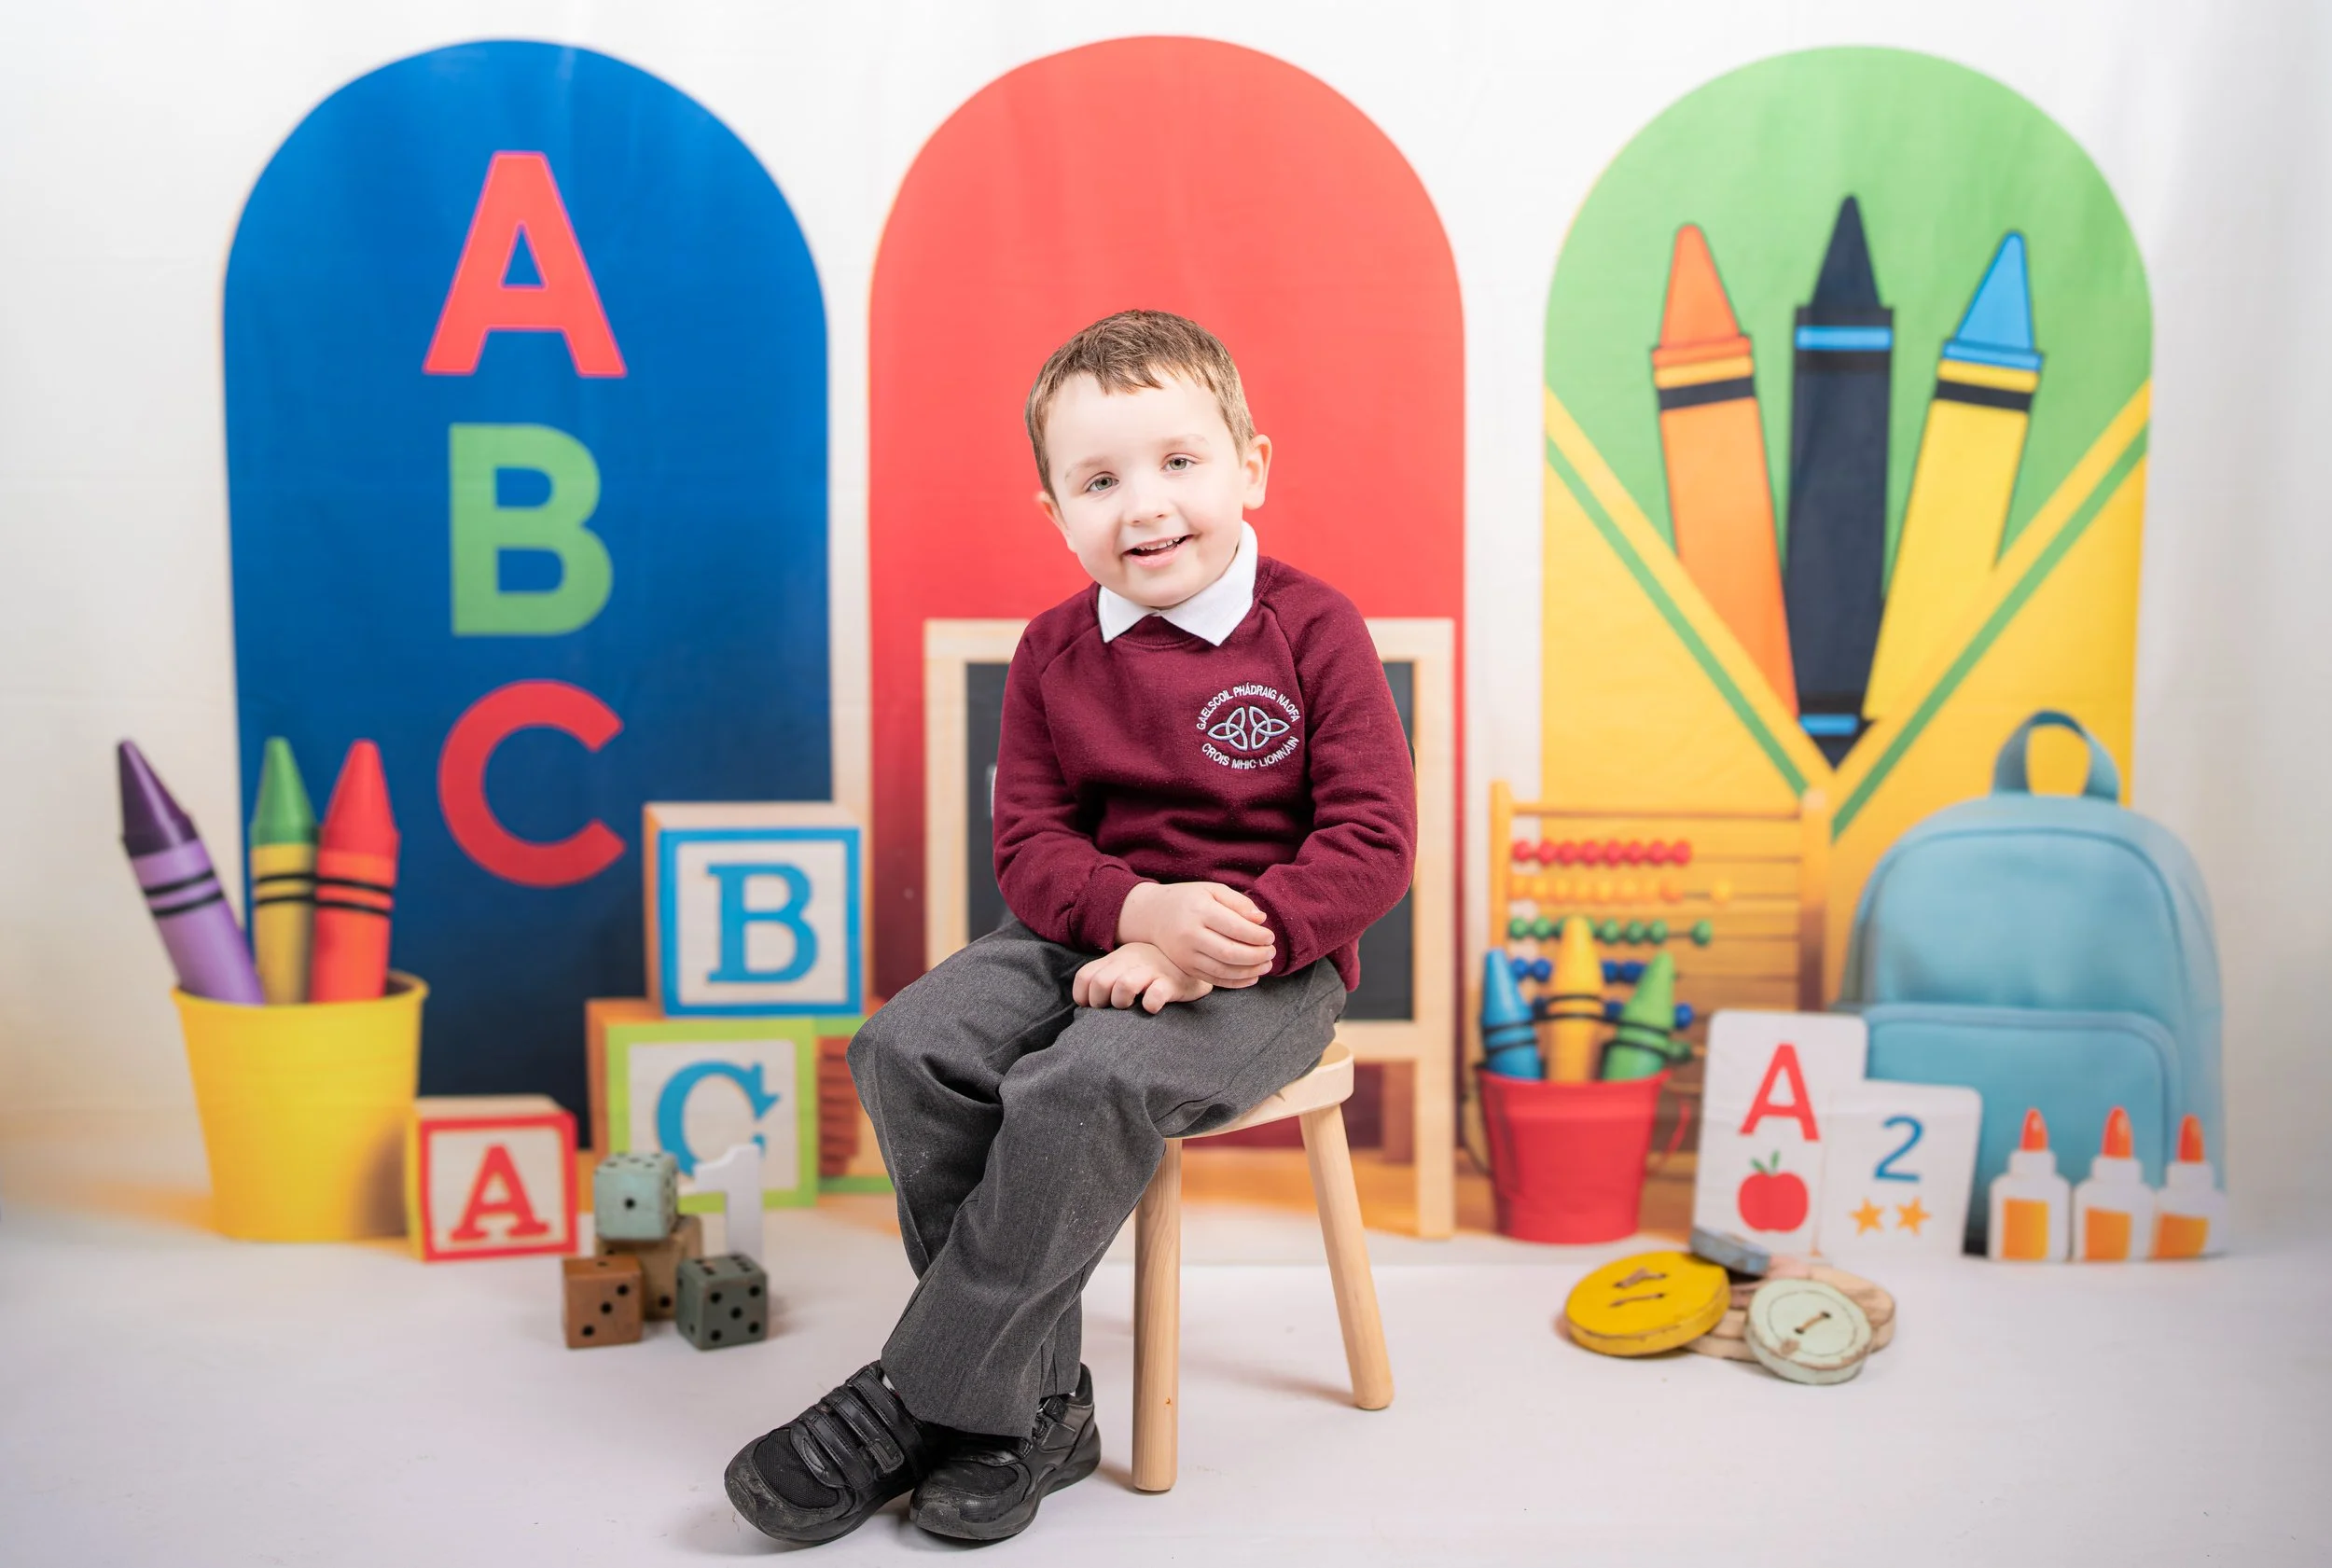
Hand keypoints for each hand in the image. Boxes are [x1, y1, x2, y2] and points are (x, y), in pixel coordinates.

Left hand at [1073, 942, 1213, 1013]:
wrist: (1193, 957)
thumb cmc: (1153, 969)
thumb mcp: (1127, 966)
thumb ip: (1107, 977)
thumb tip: (1086, 1002)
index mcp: (1116, 959)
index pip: (1085, 976)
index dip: (1083, 996)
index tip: (1094, 1007)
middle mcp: (1131, 962)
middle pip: (1100, 983)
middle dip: (1101, 1002)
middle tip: (1113, 1008)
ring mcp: (1152, 971)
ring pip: (1124, 985)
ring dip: (1122, 1001)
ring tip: (1131, 1006)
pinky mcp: (1172, 982)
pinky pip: (1156, 993)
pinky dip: (1151, 1003)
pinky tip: (1152, 1008)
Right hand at [1116, 881, 1275, 986]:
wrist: (1151, 915)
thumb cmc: (1188, 899)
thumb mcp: (1212, 890)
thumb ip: (1237, 902)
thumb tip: (1261, 920)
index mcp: (1199, 911)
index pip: (1235, 928)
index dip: (1257, 936)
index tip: (1270, 937)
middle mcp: (1190, 935)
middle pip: (1230, 953)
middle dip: (1257, 955)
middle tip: (1272, 952)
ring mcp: (1186, 954)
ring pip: (1223, 970)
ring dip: (1249, 971)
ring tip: (1266, 965)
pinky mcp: (1185, 967)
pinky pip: (1214, 980)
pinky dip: (1235, 983)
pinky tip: (1252, 978)